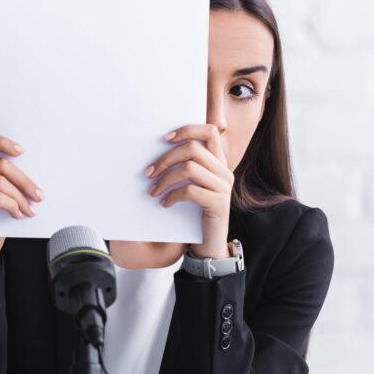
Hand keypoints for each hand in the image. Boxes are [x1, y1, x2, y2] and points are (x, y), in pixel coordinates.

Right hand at [0, 133, 43, 278]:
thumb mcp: (5, 195)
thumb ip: (11, 180)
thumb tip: (38, 168)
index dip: (1, 141)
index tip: (22, 151)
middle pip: (0, 165)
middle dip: (24, 180)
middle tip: (39, 195)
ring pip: (0, 182)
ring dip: (21, 197)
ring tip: (30, 210)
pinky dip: (12, 206)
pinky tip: (18, 215)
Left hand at [145, 124, 232, 258]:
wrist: (210, 244)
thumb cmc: (196, 212)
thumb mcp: (194, 185)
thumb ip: (188, 166)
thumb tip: (160, 148)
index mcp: (219, 162)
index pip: (210, 131)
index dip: (187, 130)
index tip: (165, 138)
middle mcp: (224, 171)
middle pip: (193, 148)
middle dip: (166, 158)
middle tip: (149, 172)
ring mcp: (224, 187)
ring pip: (190, 168)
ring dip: (165, 179)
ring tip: (153, 191)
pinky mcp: (218, 203)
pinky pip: (190, 191)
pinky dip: (172, 196)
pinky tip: (164, 204)